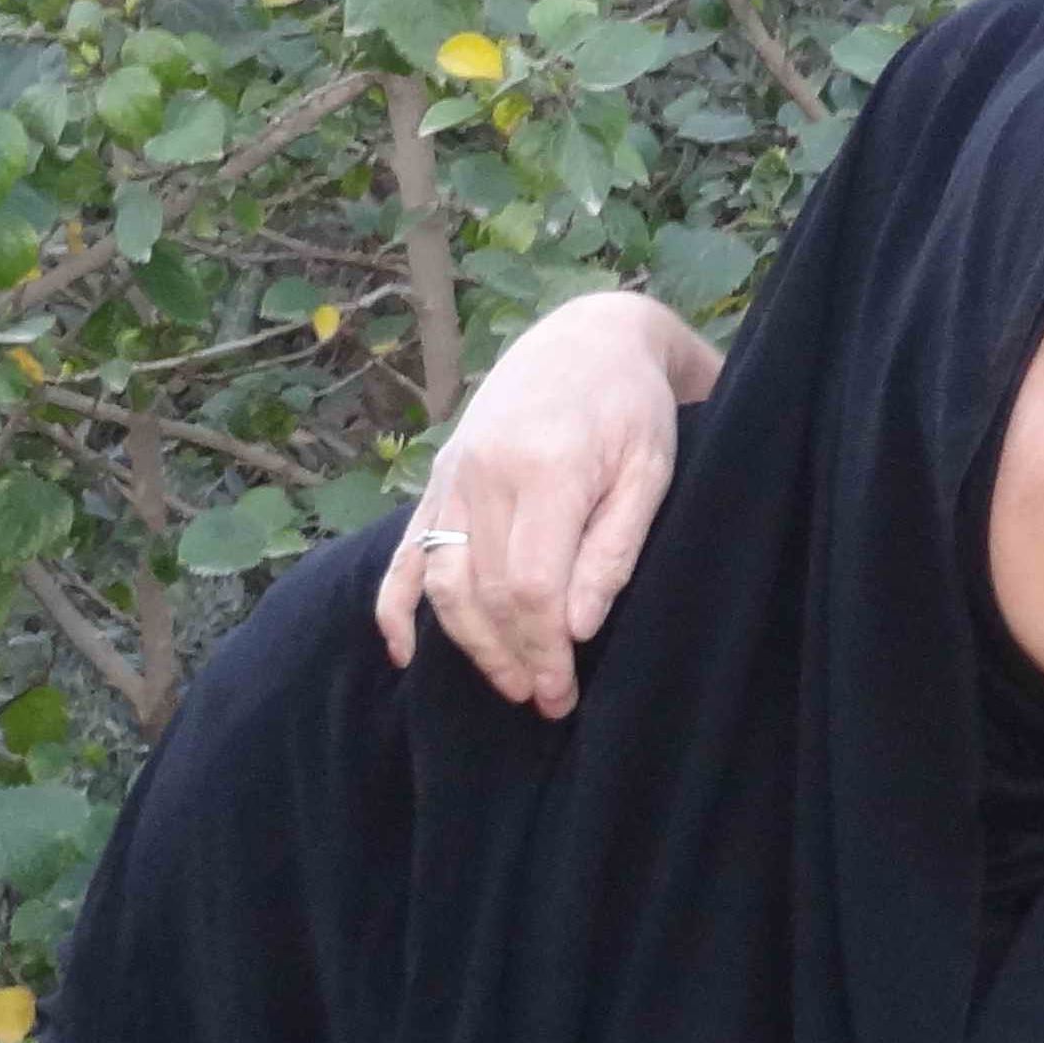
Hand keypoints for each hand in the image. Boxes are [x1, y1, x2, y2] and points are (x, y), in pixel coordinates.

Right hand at [374, 290, 719, 716]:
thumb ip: (613, 550)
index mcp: (546, 470)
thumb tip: (578, 627)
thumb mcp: (648, 474)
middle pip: (486, 592)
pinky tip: (402, 651)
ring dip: (469, 643)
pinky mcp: (437, 479)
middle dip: (514, 658)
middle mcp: (485, 474)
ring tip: (508, 683)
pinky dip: (394, 605)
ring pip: (441, 579)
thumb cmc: (632, 412)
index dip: (545, 650)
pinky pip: (404, 551)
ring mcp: (452, 476)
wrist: (585, 340)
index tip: (564, 693)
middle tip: (546, 702)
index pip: (532, 587)